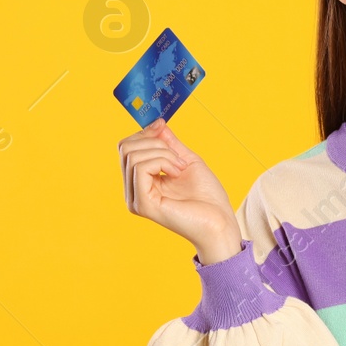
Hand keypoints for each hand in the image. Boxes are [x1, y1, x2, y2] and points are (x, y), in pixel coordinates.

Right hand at [119, 118, 239, 262]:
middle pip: (126, 149)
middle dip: (155, 142)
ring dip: (163, 154)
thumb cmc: (208, 197)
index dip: (145, 133)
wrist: (220, 222)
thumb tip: (157, 123)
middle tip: (178, 157)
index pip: (127, 148)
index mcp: (140, 182)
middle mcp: (132, 191)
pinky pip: (141, 168)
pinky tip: (177, 173)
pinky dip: (162, 162)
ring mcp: (135, 199)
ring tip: (180, 168)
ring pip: (133, 156)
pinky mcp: (142, 204)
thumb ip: (170, 144)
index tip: (162, 127)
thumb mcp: (187, 161)